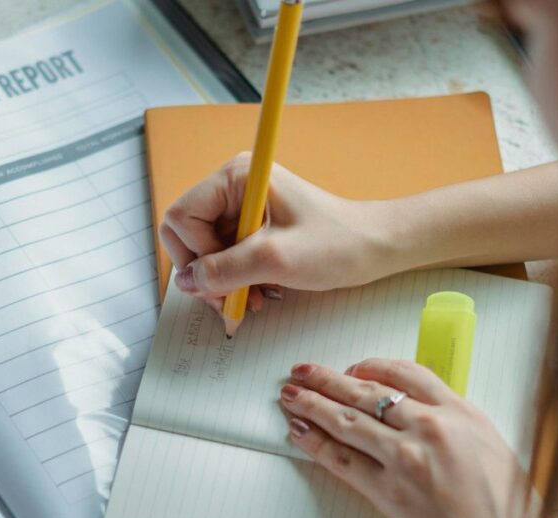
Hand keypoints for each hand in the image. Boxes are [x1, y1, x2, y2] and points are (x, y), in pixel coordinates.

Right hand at [159, 153, 393, 312]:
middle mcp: (234, 187)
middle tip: (232, 301)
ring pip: (207, 252)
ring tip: (252, 300)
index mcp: (236, 177)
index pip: (182, 216)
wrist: (375, 247)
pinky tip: (258, 292)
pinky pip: (226, 258)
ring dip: (224, 282)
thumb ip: (224, 270)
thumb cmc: (337, 243)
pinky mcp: (253, 228)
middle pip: (190, 236)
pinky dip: (237, 280)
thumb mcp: (274, 260)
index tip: (225, 277)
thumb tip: (186, 281)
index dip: (196, 254)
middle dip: (208, 274)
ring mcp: (242, 208)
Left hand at [279, 358, 557, 517]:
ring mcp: (406, 458)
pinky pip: (342, 460)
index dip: (372, 367)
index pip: (407, 374)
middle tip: (304, 371)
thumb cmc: (510, 515)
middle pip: (367, 392)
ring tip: (290, 397)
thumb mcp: (494, 450)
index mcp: (461, 413)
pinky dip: (316, 445)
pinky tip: (300, 434)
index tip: (353, 368)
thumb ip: (459, 428)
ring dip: (313, 405)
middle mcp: (431, 427)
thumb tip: (428, 417)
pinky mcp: (387, 491)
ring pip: (347, 421)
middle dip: (329, 379)